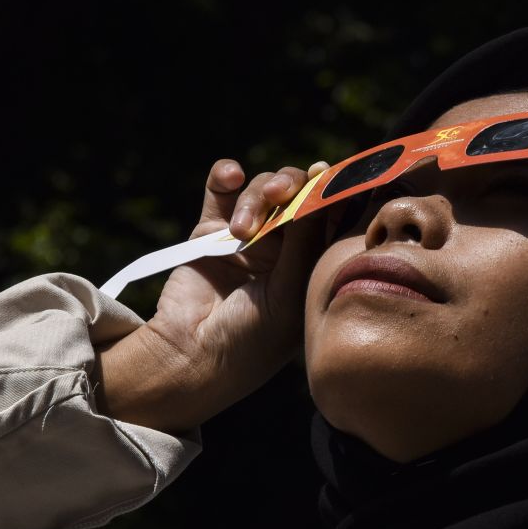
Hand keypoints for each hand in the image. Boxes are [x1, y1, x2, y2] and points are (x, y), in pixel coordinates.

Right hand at [95, 159, 330, 431]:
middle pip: (297, 194)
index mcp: (312, 265)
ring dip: (255, 196)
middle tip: (280, 195)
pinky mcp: (211, 230)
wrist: (192, 355)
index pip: (333, 216)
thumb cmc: (252, 338)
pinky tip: (230, 176)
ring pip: (261, 189)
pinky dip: (225, 173)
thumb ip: (306, 239)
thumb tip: (320, 183)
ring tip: (240, 229)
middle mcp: (285, 248)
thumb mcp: (290, 292)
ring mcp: (248, 236)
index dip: (334, 190)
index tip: (332, 173)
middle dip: (291, 187)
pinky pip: (221, 187)